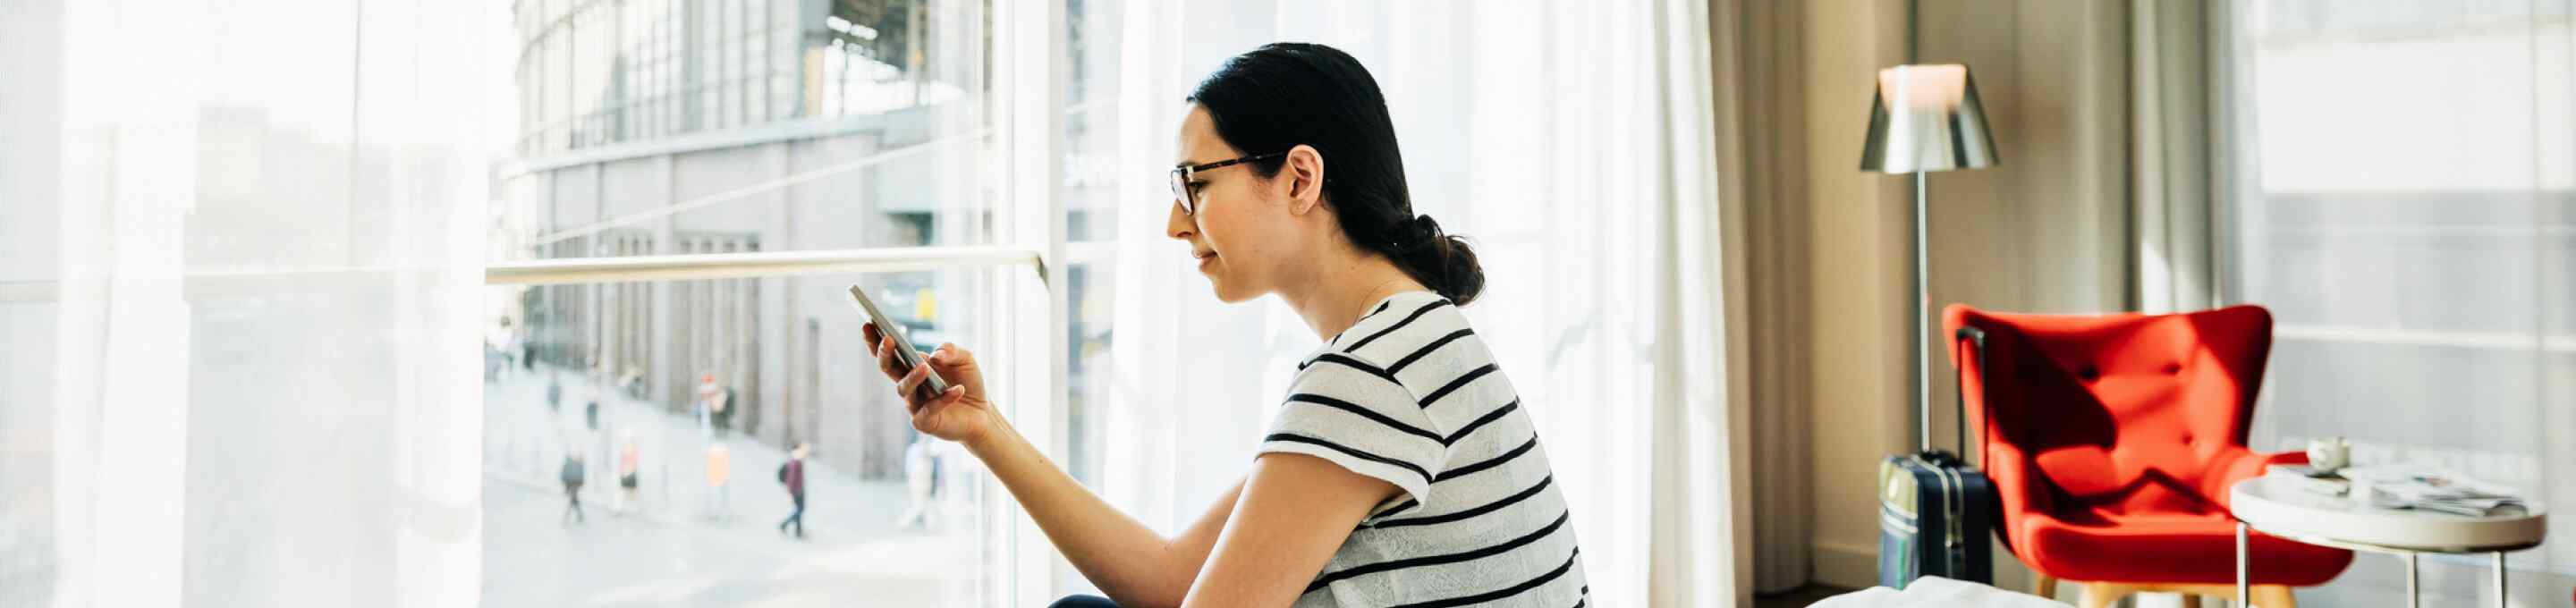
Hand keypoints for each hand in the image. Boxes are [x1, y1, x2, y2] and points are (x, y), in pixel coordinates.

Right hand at [863, 323, 1000, 446]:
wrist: (982, 413)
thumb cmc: (967, 381)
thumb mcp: (964, 358)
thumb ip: (951, 351)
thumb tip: (935, 355)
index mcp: (912, 366)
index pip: (890, 353)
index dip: (876, 340)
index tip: (868, 323)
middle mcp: (908, 385)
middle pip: (888, 369)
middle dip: (885, 354)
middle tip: (888, 340)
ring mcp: (914, 405)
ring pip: (904, 389)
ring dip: (913, 376)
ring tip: (925, 366)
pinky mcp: (924, 422)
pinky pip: (930, 409)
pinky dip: (944, 399)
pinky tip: (958, 390)